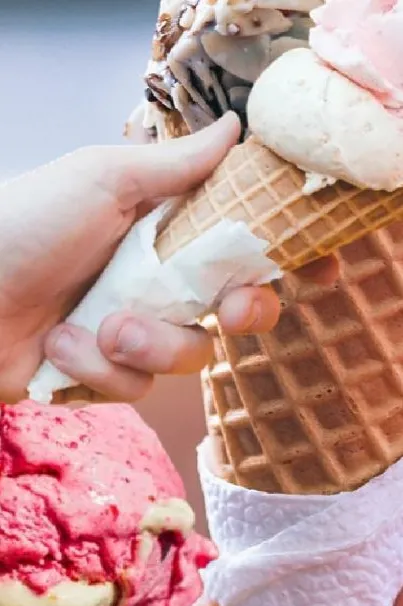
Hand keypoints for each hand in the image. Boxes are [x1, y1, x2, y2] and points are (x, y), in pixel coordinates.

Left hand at [0, 112, 277, 403]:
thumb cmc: (24, 224)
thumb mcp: (103, 181)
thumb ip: (176, 167)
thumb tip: (233, 130)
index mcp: (164, 233)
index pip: (240, 248)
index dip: (277, 261)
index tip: (313, 272)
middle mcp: (155, 284)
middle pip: (237, 311)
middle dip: (243, 313)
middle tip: (229, 309)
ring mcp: (132, 333)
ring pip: (189, 357)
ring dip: (145, 345)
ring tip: (93, 327)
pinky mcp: (104, 376)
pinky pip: (135, 387)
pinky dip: (96, 370)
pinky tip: (58, 347)